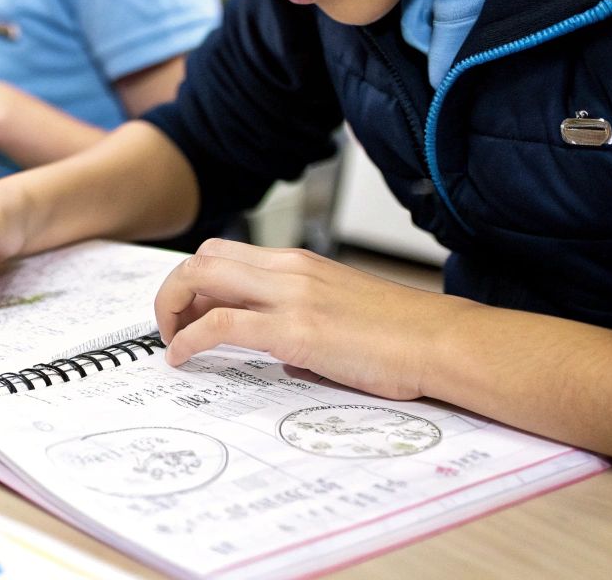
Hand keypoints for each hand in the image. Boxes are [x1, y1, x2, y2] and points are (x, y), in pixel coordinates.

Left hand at [155, 239, 471, 400]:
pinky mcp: (293, 330)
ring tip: (170, 342)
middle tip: (171, 326)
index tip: (187, 312)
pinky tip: (182, 358)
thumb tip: (280, 357)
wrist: (441, 342)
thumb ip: (303, 325)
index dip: (196, 281)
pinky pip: (219, 324)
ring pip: (201, 277)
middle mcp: (289, 270)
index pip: (225, 254)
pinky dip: (188, 339)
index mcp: (300, 263)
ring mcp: (290, 296)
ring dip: (172, 308)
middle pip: (203, 257)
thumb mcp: (343, 315)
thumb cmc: (403, 336)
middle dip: (174, 290)